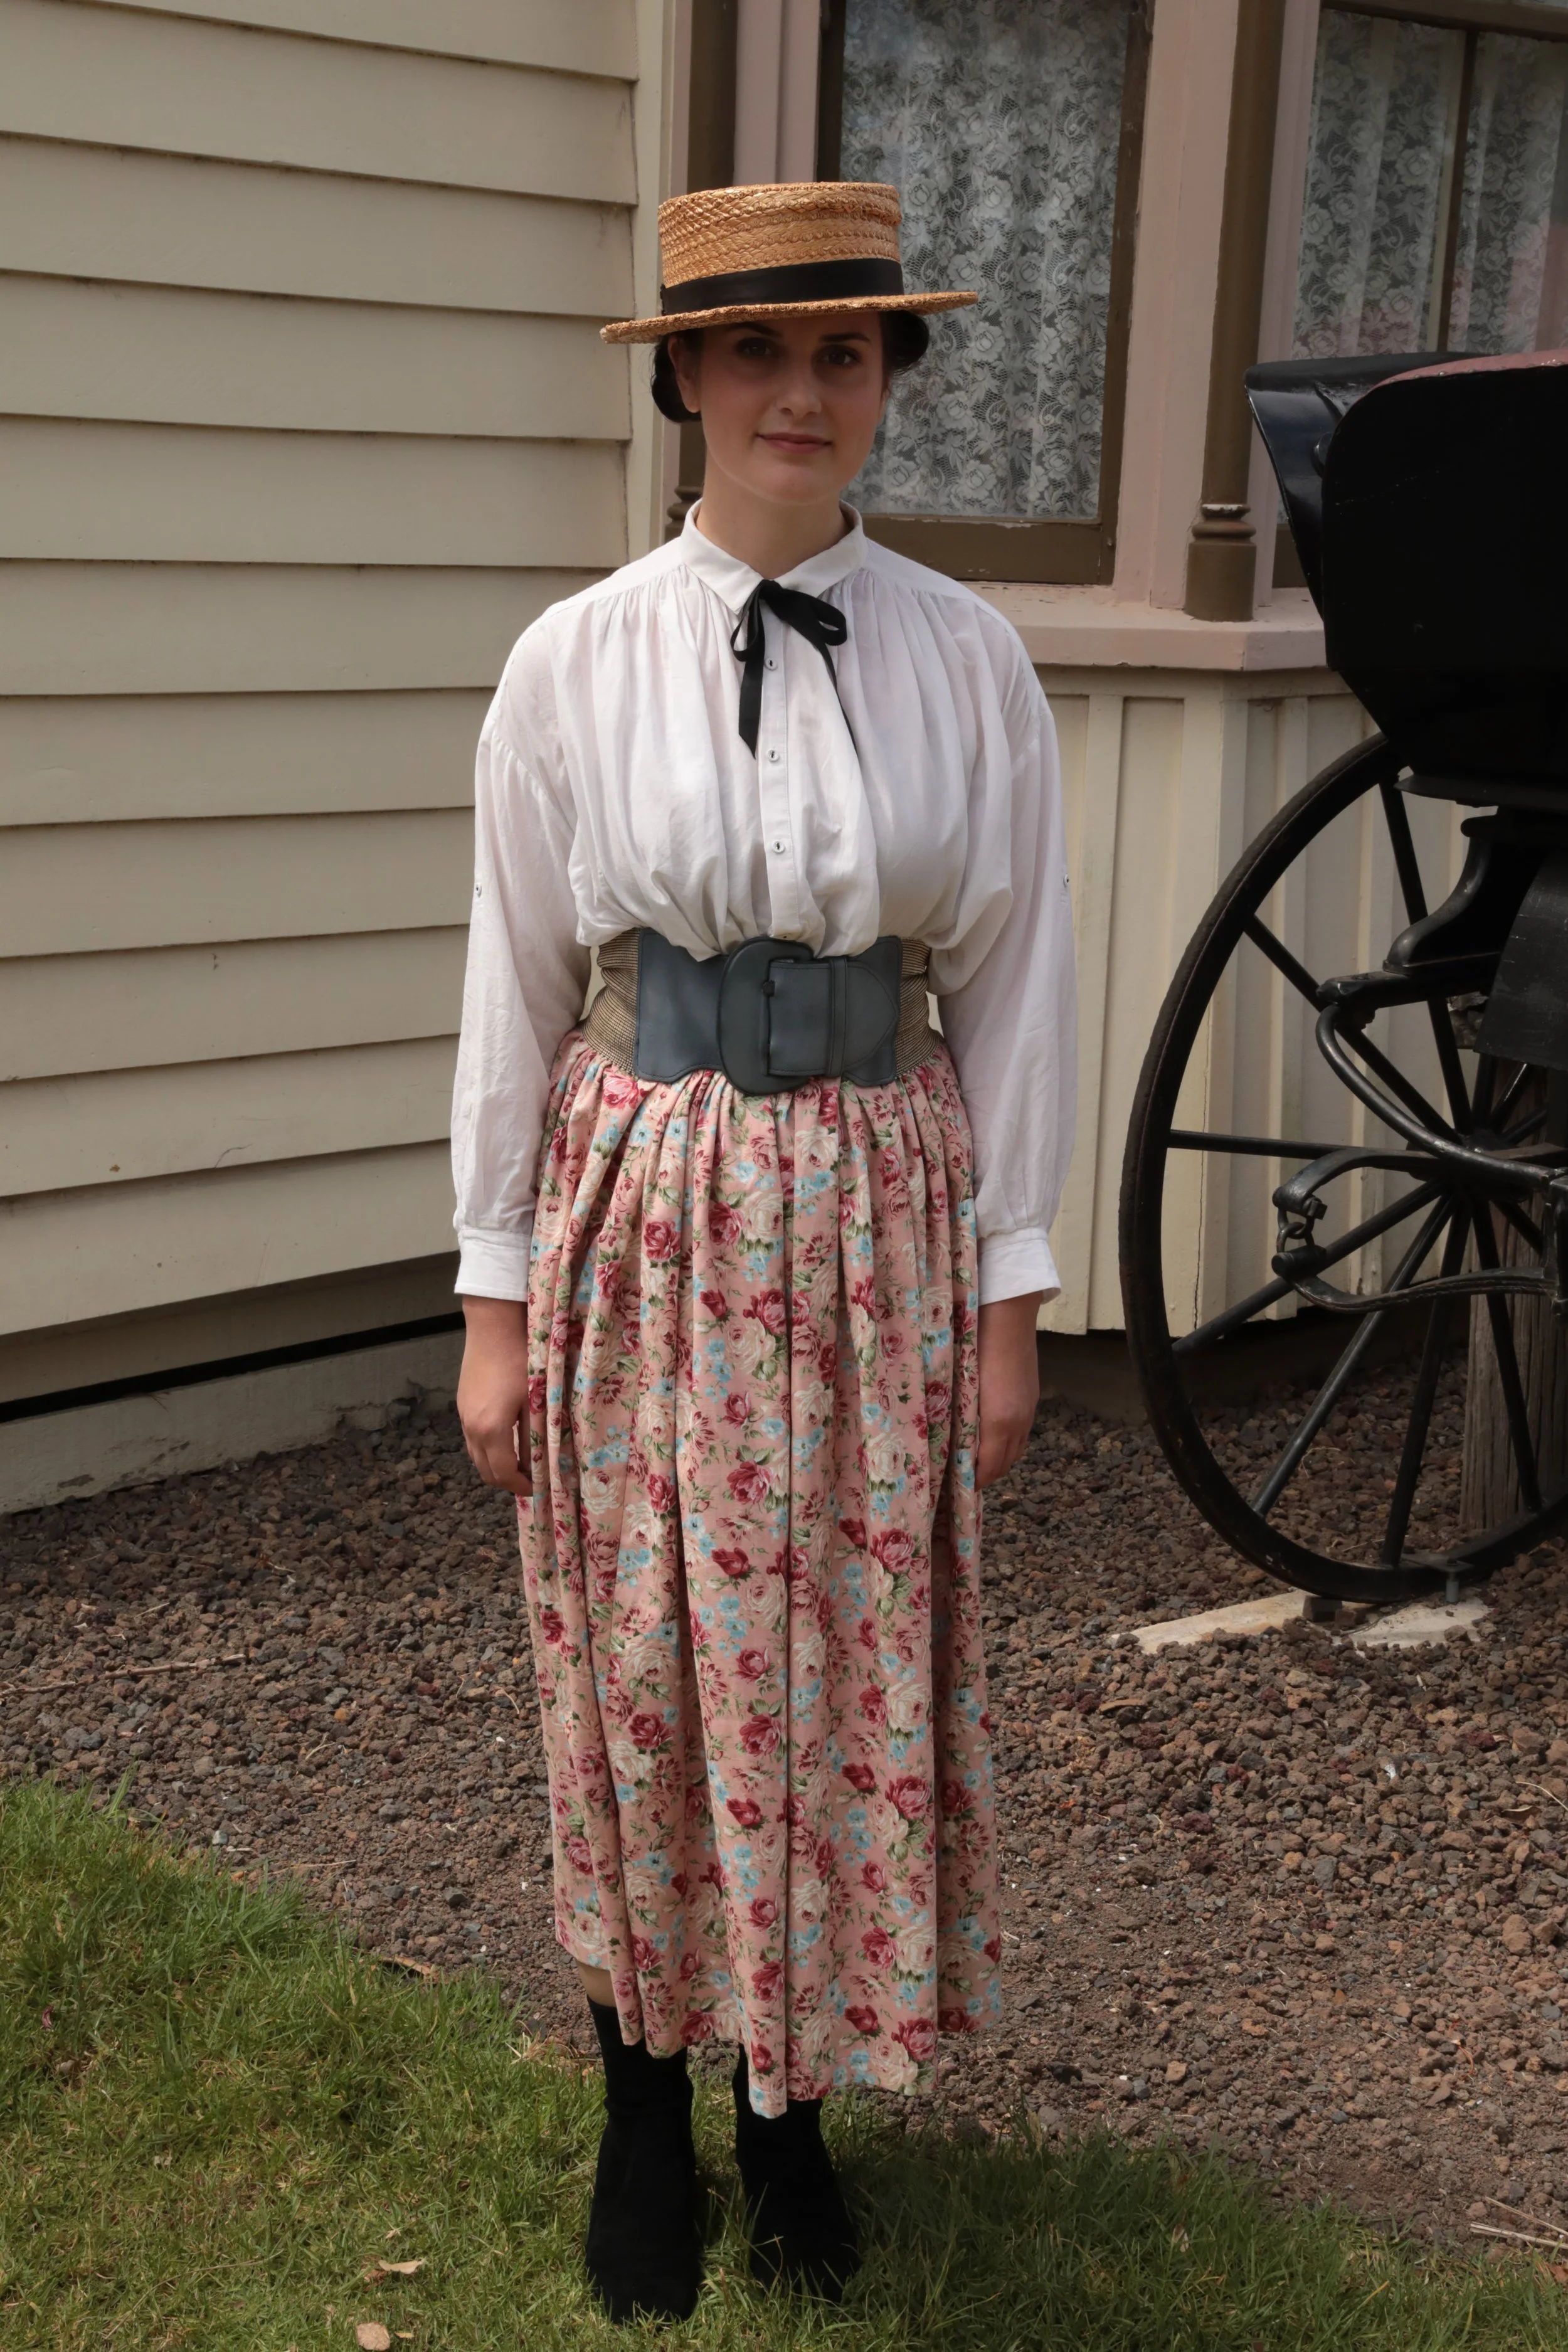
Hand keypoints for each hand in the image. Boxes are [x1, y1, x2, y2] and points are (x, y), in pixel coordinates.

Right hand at [457, 1296, 532, 1494]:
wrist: (493, 1324)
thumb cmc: (520, 1358)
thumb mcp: (536, 1399)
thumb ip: (537, 1435)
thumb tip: (544, 1463)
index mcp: (490, 1429)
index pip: (503, 1473)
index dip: (521, 1486)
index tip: (539, 1488)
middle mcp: (471, 1427)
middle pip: (485, 1471)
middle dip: (507, 1481)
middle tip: (530, 1480)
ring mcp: (463, 1415)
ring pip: (476, 1456)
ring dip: (495, 1466)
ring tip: (520, 1462)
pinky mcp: (462, 1403)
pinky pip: (472, 1439)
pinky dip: (487, 1449)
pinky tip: (505, 1439)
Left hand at [975, 1292, 1041, 1488]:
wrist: (1007, 1317)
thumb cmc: (973, 1348)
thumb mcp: (959, 1388)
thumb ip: (958, 1419)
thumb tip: (949, 1442)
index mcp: (997, 1422)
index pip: (988, 1468)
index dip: (973, 1481)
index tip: (958, 1487)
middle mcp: (1017, 1422)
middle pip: (1005, 1464)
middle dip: (987, 1475)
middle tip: (964, 1476)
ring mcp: (1028, 1410)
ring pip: (1017, 1450)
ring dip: (1000, 1460)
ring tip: (979, 1460)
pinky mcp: (1031, 1399)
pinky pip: (1022, 1434)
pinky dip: (1009, 1444)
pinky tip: (995, 1435)